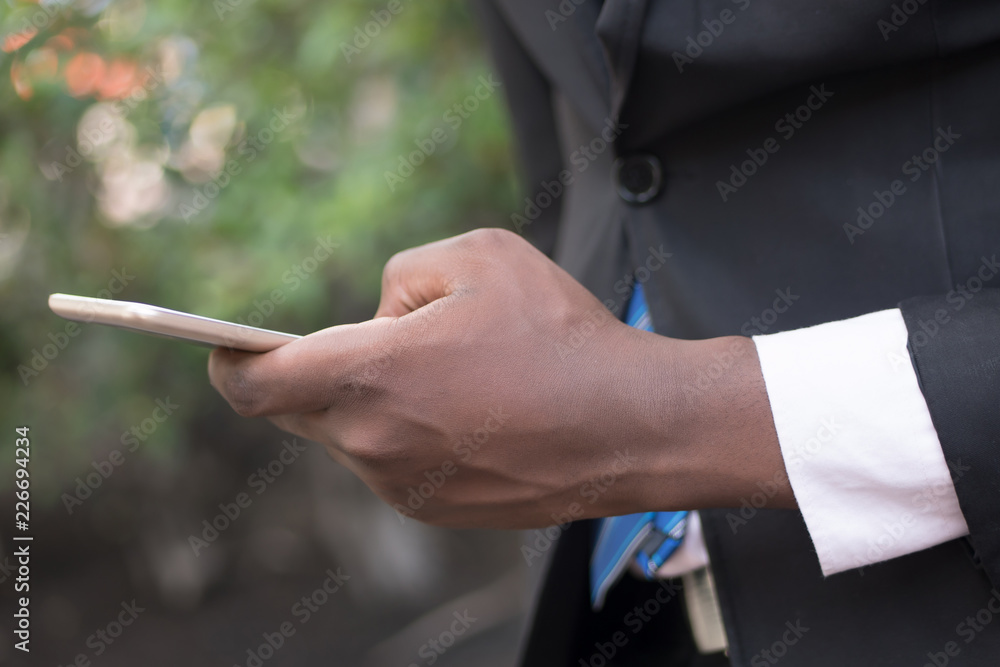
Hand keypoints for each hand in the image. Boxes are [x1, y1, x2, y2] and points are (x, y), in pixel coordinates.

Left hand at [208, 228, 791, 527]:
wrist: (630, 426)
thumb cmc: (558, 335)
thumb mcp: (479, 255)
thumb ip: (401, 273)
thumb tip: (378, 317)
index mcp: (368, 373)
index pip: (253, 382)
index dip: (230, 361)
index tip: (229, 347)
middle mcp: (370, 441)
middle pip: (302, 408)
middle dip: (325, 372)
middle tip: (380, 344)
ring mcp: (401, 485)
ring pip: (351, 436)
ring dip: (375, 404)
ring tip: (449, 377)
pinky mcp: (433, 511)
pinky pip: (392, 465)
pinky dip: (408, 436)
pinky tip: (468, 414)